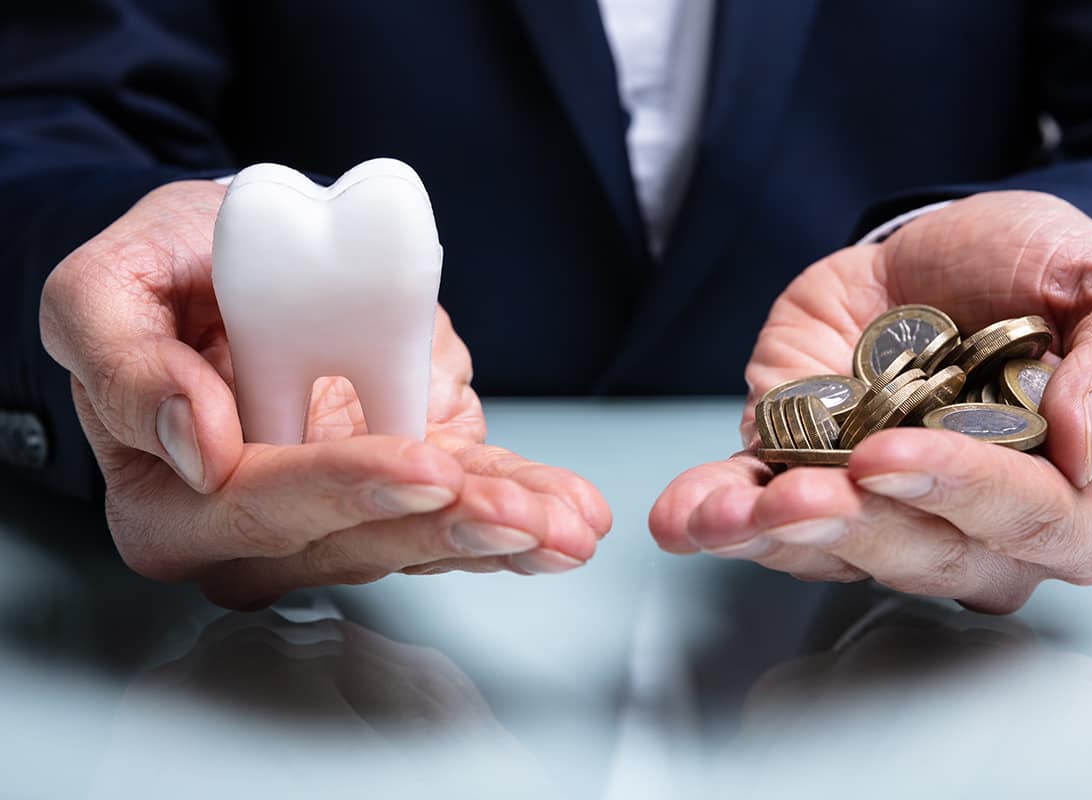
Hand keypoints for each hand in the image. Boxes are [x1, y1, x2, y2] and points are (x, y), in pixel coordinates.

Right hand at [40, 180, 609, 607]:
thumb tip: (199, 448)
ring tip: (569, 525)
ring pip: (423, 535)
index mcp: (172, 501)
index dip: (343, 489)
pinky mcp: (398, 488)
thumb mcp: (107, 291)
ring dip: (504, 533)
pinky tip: (570, 515)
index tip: (421, 467)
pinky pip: (460, 504)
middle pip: (359, 540)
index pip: (260, 506)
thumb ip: (125, 364)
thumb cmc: (160, 281)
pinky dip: (519, 504)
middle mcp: (259, 533)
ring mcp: (337, 516)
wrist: (216, 271)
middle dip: (448, 529)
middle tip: (524, 519)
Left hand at [650, 192, 1091, 611]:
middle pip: (925, 558)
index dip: (970, 499)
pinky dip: (714, 517)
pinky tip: (679, 519)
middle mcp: (974, 526)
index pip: (1036, 528)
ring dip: (772, 539)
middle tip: (805, 495)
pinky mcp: (808, 480)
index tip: (900, 452)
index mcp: (1071, 495)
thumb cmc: (1035, 271)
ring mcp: (883, 511)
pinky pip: (760, 518)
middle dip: (857, 530)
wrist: (936, 246)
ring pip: (833, 554)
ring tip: (725, 517)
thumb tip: (1087, 445)